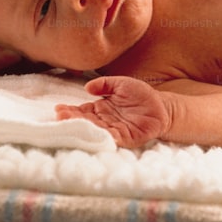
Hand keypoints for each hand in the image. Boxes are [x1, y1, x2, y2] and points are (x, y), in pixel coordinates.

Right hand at [56, 76, 170, 147]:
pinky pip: (114, 138)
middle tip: (60, 117)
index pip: (82, 111)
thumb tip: (87, 87)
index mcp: (101, 109)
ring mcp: (115, 130)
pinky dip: (105, 136)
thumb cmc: (141, 95)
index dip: (70, 110)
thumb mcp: (121, 84)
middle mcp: (105, 121)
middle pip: (86, 122)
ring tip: (72, 124)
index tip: (58, 108)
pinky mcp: (127, 138)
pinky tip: (95, 133)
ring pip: (96, 130)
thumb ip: (105, 84)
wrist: (162, 107)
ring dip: (85, 128)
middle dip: (73, 120)